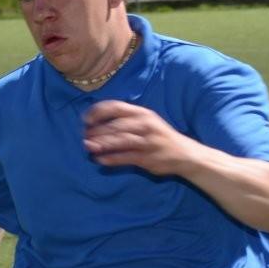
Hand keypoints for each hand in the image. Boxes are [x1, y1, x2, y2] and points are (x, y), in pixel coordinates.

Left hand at [83, 100, 197, 176]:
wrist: (184, 154)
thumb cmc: (158, 136)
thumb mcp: (145, 121)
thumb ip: (125, 120)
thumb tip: (96, 122)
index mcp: (142, 113)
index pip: (115, 107)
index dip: (98, 112)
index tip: (85, 120)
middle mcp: (144, 124)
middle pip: (115, 125)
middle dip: (96, 131)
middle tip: (84, 136)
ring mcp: (147, 141)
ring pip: (119, 141)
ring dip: (101, 144)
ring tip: (88, 147)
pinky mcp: (147, 157)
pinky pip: (125, 157)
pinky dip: (110, 159)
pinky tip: (99, 160)